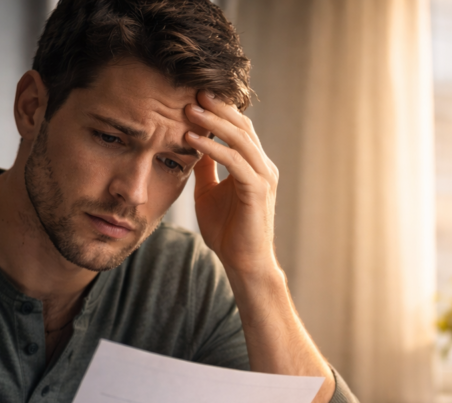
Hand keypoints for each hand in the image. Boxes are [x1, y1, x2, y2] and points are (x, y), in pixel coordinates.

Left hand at [185, 91, 279, 277]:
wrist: (243, 263)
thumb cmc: (227, 232)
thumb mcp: (208, 192)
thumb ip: (204, 168)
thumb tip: (191, 143)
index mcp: (253, 165)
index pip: (239, 128)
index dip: (218, 110)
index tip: (192, 95)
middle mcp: (263, 166)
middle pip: (242, 125)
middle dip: (217, 107)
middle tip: (192, 90)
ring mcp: (263, 177)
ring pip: (240, 138)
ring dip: (213, 122)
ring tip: (188, 108)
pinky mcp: (258, 190)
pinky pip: (234, 161)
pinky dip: (213, 147)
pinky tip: (192, 139)